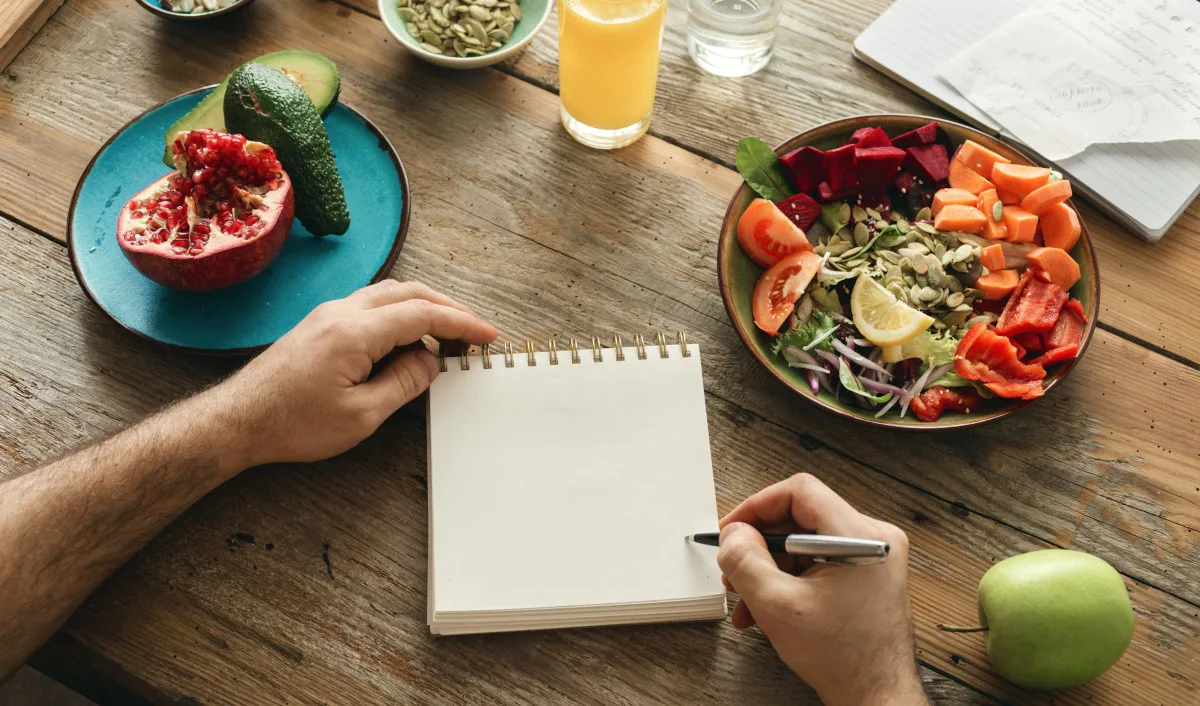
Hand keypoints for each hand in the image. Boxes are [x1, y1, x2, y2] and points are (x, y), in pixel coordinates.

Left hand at [206, 280, 496, 470]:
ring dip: (424, 309)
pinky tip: (408, 340)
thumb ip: (403, 384)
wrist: (239, 420)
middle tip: (474, 333)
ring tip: (447, 337)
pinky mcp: (321, 324)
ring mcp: (329, 314)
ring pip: (390, 294)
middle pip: (410, 293)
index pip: (423, 314)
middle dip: (449, 309)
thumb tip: (430, 362)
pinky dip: (401, 315)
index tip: (487, 335)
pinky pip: (371, 306)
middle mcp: (342, 312)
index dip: (461, 323)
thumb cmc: (293, 423)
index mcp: (355, 332)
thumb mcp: (361, 416)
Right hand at [717, 474, 926, 705]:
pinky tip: (765, 606)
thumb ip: (746, 562)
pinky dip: (788, 579)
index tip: (733, 529)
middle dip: (760, 545)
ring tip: (746, 599)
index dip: (757, 506)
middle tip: (734, 566)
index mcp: (862, 537)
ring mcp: (871, 557)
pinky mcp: (865, 574)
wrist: (877, 697)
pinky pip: (816, 561)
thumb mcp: (778, 607)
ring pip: (804, 543)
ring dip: (769, 568)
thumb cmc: (845, 659)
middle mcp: (874, 539)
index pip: (800, 492)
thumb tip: (734, 534)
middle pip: (800, 518)